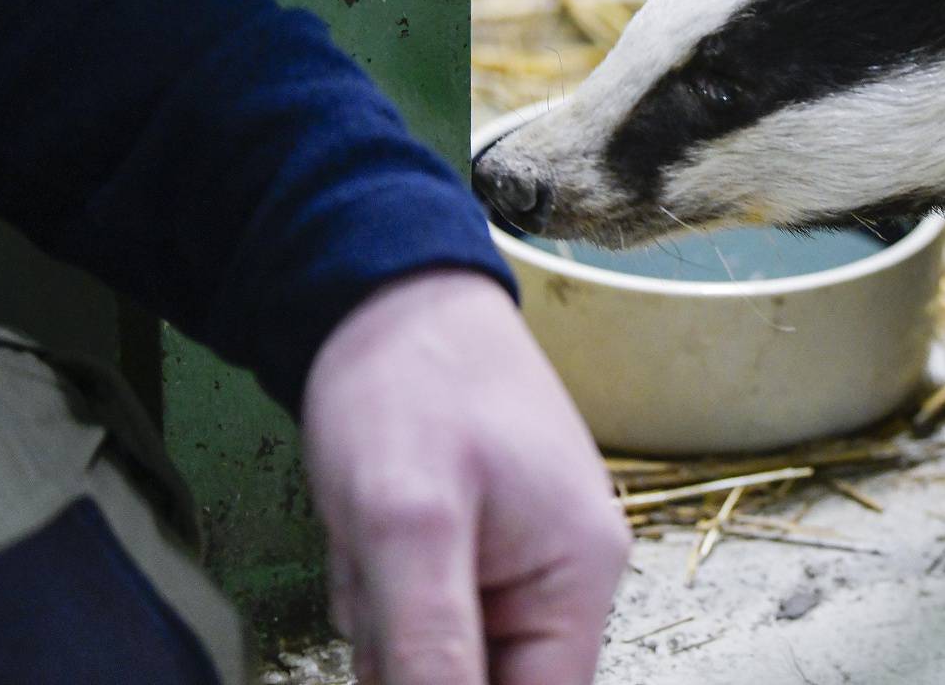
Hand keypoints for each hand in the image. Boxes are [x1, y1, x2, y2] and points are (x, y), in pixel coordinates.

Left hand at [301, 270, 628, 683]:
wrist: (385, 297)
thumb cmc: (411, 385)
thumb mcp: (408, 524)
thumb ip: (431, 646)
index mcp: (579, 580)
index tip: (401, 653)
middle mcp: (565, 582)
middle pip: (480, 681)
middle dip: (410, 651)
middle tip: (379, 579)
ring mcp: (520, 564)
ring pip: (436, 657)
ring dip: (384, 623)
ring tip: (366, 543)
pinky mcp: (475, 551)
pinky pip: (420, 618)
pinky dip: (378, 593)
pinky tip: (365, 538)